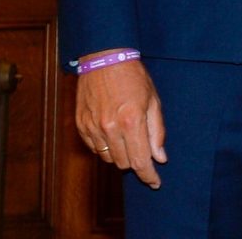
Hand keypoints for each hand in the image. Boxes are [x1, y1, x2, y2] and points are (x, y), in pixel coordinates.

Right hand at [75, 56, 165, 187]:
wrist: (104, 59)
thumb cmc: (134, 78)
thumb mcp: (153, 101)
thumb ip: (157, 132)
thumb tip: (160, 158)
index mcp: (132, 121)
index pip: (140, 161)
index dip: (149, 176)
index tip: (155, 182)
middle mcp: (110, 128)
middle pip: (124, 163)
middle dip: (137, 162)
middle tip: (144, 150)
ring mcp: (92, 128)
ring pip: (108, 159)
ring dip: (121, 155)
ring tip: (128, 136)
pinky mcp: (81, 126)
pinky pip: (95, 149)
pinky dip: (106, 147)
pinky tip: (113, 132)